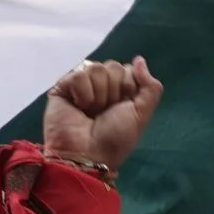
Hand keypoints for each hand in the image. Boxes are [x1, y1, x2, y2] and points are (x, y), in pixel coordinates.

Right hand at [41, 56, 163, 174]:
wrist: (88, 154)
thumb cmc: (115, 139)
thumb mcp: (142, 114)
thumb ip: (150, 86)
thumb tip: (139, 59)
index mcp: (120, 91)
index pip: (128, 69)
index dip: (129, 88)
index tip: (123, 108)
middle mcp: (101, 85)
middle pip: (113, 66)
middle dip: (113, 92)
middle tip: (105, 112)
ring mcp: (81, 85)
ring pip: (96, 68)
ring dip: (99, 95)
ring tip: (91, 112)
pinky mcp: (62, 87)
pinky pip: (78, 75)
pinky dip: (82, 94)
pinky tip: (78, 108)